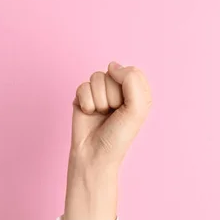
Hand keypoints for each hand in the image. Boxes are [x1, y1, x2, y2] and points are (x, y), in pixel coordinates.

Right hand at [63, 62, 151, 219]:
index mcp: (137, 91)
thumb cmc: (119, 135)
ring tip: (101, 114)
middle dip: (112, 95)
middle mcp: (119, 89)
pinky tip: (89, 113)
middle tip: (113, 113)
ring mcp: (100, 91)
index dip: (128, 87)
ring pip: (97, 77)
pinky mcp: (83, 96)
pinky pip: (82, 86)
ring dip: (99, 100)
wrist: (95, 154)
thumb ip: (131, 81)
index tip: (127, 106)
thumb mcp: (136, 108)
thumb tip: (112, 65)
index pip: (133, 72)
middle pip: (113, 73)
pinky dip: (86, 102)